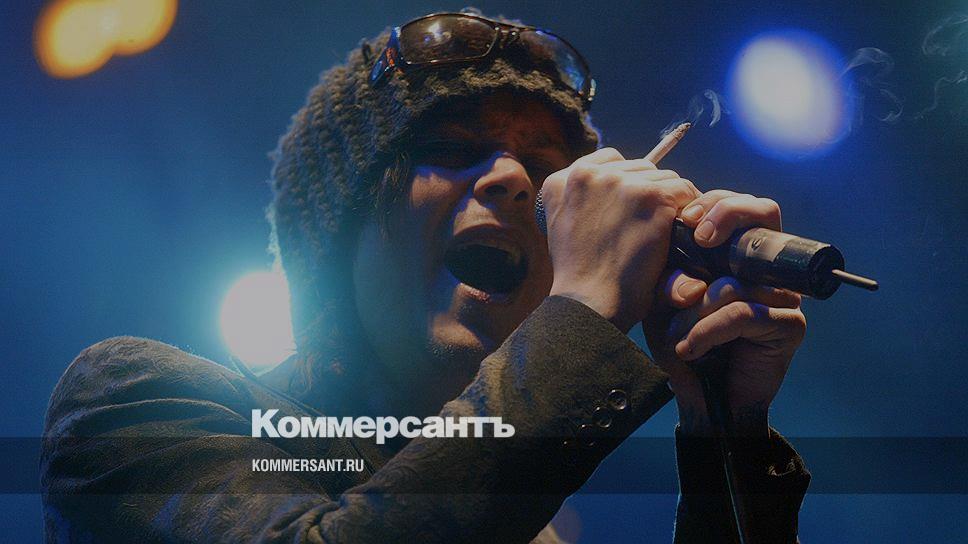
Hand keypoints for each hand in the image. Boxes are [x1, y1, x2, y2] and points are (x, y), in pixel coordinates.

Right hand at [542, 148, 699, 332]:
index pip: (609, 161)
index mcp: (561, 180)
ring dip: (668, 203)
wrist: (589, 303)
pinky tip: (678, 234)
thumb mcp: (564, 227)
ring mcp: (619, 183)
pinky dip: (687, 212)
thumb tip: (613, 185)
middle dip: (648, 194)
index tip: (629, 212)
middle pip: (639, 168)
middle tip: (649, 227)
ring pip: (663, 178)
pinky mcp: (650, 196)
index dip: (626, 185)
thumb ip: (581, 200)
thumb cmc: (581, 277)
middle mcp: (587, 174)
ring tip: (662, 234)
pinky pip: (683, 191)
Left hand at [641, 190, 806, 436]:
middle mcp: (764, 269)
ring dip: (695, 311)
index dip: (716, 203)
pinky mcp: (790, 324)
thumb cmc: (680, 343)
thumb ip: (668, 274)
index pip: (740, 205)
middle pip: (765, 214)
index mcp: (735, 254)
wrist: (699, 398)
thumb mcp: (662, 303)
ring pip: (735, 279)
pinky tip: (690, 349)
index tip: (686, 219)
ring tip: (678, 336)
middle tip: (698, 236)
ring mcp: (782, 294)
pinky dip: (708, 332)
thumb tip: (689, 269)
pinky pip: (742, 313)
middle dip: (727, 216)